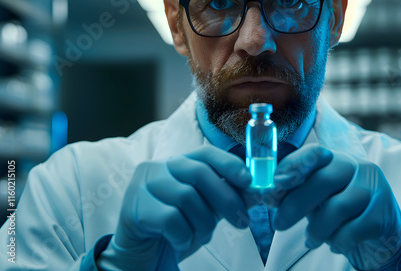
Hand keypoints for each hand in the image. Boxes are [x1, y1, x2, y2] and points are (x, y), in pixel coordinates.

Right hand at [97, 146, 252, 270]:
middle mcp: (158, 167)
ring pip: (187, 197)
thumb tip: (257, 190)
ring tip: (199, 236)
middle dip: (226, 199)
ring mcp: (142, 185)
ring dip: (202, 224)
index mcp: (177, 163)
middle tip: (242, 222)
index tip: (249, 181)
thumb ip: (228, 198)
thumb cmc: (176, 229)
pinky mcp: (134, 208)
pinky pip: (170, 219)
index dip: (229, 164)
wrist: (142, 256)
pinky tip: (180, 241)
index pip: (206, 153)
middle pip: (200, 173)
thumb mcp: (207, 212)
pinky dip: (183, 235)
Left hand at [266, 145, 400, 270]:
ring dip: (318, 229)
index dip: (293, 167)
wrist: (379, 232)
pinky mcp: (383, 213)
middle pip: (323, 180)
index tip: (274, 186)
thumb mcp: (315, 196)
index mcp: (336, 158)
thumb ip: (295, 190)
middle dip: (296, 205)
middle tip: (279, 225)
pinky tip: (336, 244)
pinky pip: (354, 230)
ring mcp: (374, 187)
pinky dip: (339, 241)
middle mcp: (357, 166)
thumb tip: (266, 195)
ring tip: (310, 240)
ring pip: (338, 208)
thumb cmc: (339, 210)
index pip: (314, 153)